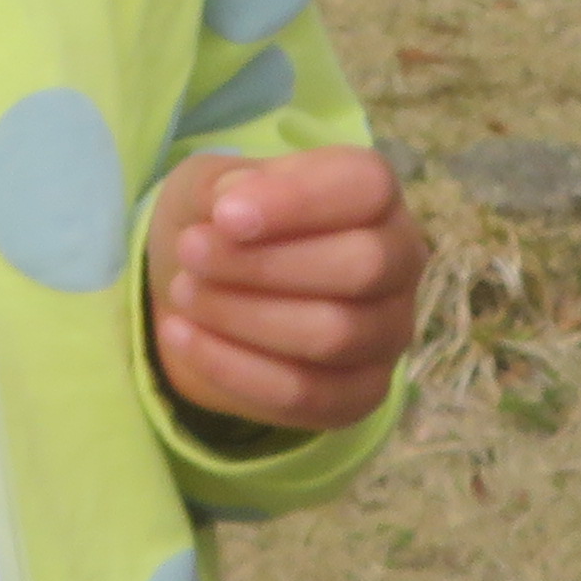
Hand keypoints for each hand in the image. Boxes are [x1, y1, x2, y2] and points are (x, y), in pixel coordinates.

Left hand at [144, 146, 424, 434]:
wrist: (209, 290)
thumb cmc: (223, 224)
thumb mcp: (207, 187)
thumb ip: (221, 187)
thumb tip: (232, 206)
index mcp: (374, 195)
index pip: (367, 187)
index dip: (297, 201)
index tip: (224, 216)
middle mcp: (399, 262)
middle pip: (362, 266)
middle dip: (265, 264)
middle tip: (190, 252)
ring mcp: (388, 333)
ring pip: (333, 335)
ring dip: (243, 315)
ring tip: (182, 292)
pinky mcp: (360, 394)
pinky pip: (306, 394)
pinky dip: (233, 367)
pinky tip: (181, 336)